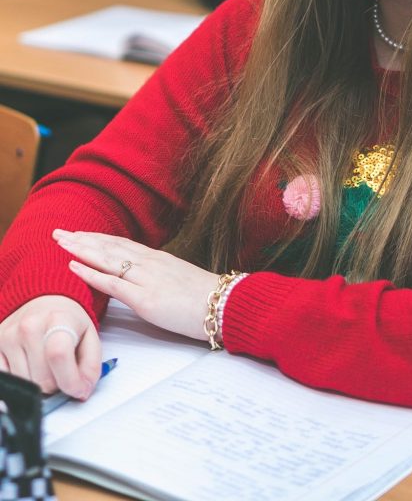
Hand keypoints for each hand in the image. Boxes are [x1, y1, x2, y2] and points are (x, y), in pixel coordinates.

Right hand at [0, 295, 99, 397]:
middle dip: (56, 384)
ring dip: (39, 384)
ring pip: (26, 384)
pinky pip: (9, 380)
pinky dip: (23, 379)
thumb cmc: (68, 320)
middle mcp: (29, 327)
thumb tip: (81, 392)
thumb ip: (91, 366)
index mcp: (58, 319)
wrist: (43, 299)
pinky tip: (31, 365)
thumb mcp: (90, 336)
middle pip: (42, 380)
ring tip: (46, 364)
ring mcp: (9, 337)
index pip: (59, 355)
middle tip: (62, 370)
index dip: (70, 380)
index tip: (78, 389)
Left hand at [53, 230, 217, 343]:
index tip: (79, 233)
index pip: (121, 243)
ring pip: (107, 259)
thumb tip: (145, 280)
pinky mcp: (145, 298)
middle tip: (58, 232)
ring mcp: (146, 279)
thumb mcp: (179, 280)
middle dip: (82, 238)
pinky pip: (112, 283)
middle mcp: (149, 263)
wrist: (225, 305)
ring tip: (60, 242)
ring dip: (81, 249)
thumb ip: (160, 277)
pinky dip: (90, 273)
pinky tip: (73, 266)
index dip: (98, 238)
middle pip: (109, 246)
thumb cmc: (206, 297)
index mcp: (158, 259)